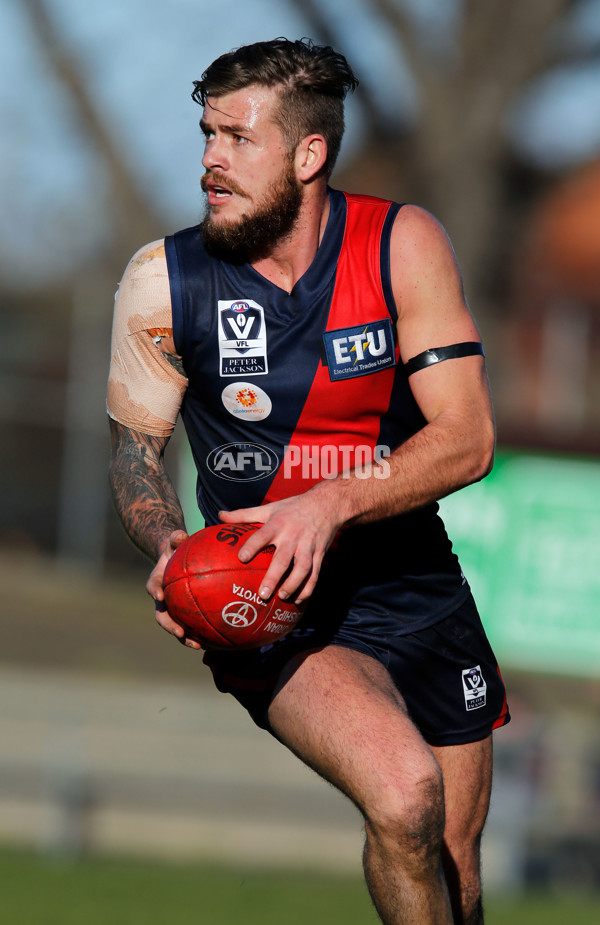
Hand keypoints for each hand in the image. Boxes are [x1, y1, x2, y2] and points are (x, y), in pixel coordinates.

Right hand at [146, 529, 201, 649]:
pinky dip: (201, 635)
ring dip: (185, 639)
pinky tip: (215, 641)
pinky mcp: (184, 616)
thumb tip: (180, 534)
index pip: (153, 587)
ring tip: (199, 645)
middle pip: (162, 616)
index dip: (155, 592)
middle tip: (180, 632)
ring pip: (176, 627)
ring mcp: (172, 610)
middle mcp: (162, 600)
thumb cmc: (176, 550)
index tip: (159, 596)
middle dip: (170, 626)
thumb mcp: (175, 542)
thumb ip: (176, 538)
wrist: (175, 561)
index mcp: (157, 582)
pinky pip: (192, 627)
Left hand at [219, 489, 341, 603]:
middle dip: (274, 576)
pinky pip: (315, 573)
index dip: (252, 546)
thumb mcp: (269, 508)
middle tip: (262, 593)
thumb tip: (220, 515)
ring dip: (293, 584)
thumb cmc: (292, 507)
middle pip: (284, 558)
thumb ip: (244, 514)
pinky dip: (308, 588)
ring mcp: (308, 546)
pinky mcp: (319, 553)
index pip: (263, 535)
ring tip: (282, 597)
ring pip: (302, 568)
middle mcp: (293, 535)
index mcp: (278, 523)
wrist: (326, 504)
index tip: (242, 557)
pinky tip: (299, 601)